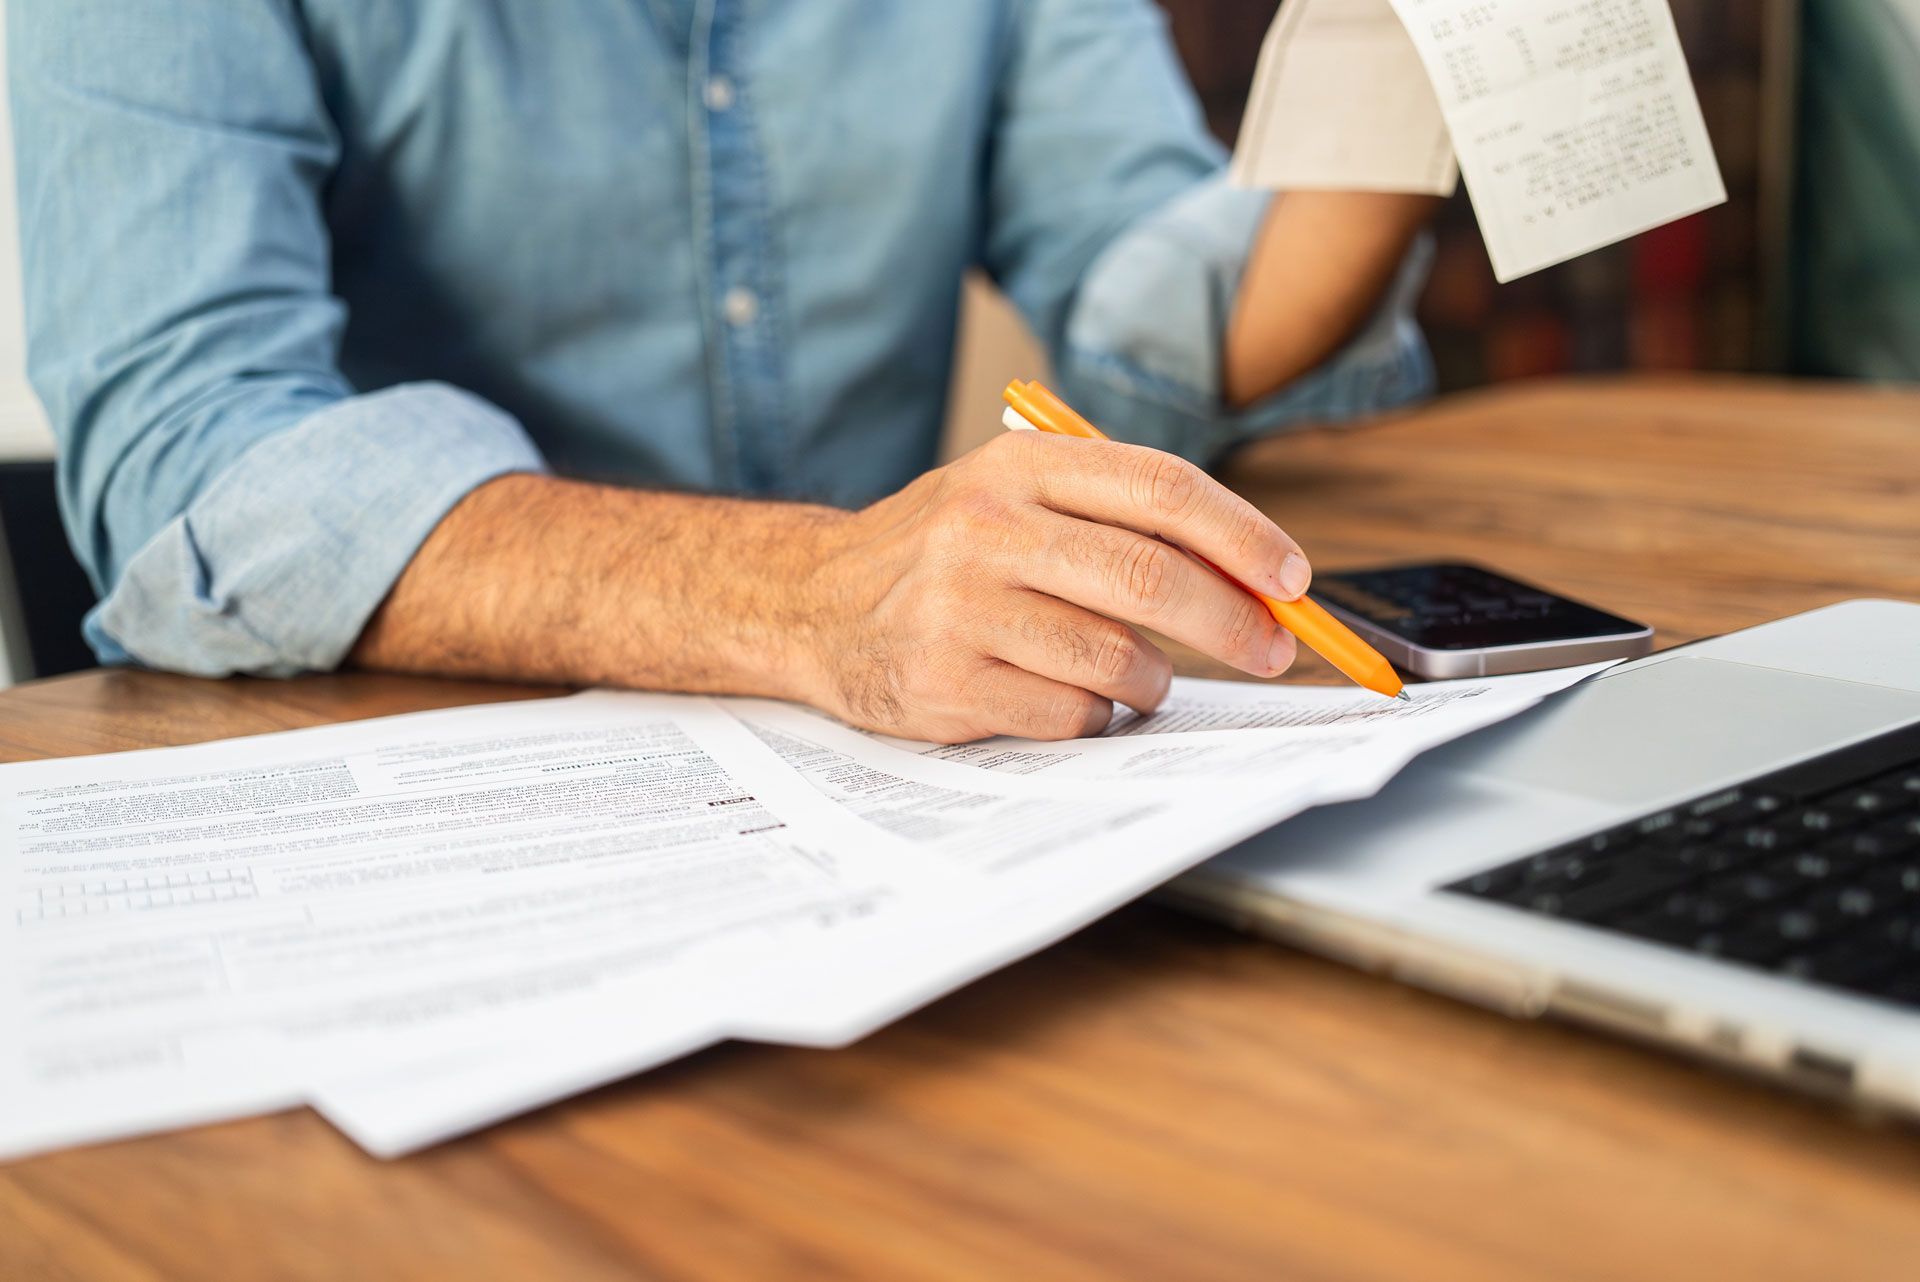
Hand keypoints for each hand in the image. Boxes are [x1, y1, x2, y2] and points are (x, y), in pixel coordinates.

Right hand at [790, 431, 1311, 742]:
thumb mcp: (1009, 495)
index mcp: (1017, 467)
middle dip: (1233, 621)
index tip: (1293, 579)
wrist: (811, 602)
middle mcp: (985, 528)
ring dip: (1156, 679)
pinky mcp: (945, 683)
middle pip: (1149, 576)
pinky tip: (1074, 698)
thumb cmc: (941, 552)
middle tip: (1271, 648)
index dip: (1243, 536)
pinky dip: (1096, 715)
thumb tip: (1253, 572)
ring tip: (1143, 676)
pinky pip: (1070, 712)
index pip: (1160, 488)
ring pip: (1117, 656)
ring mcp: (960, 609)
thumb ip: (1114, 514)